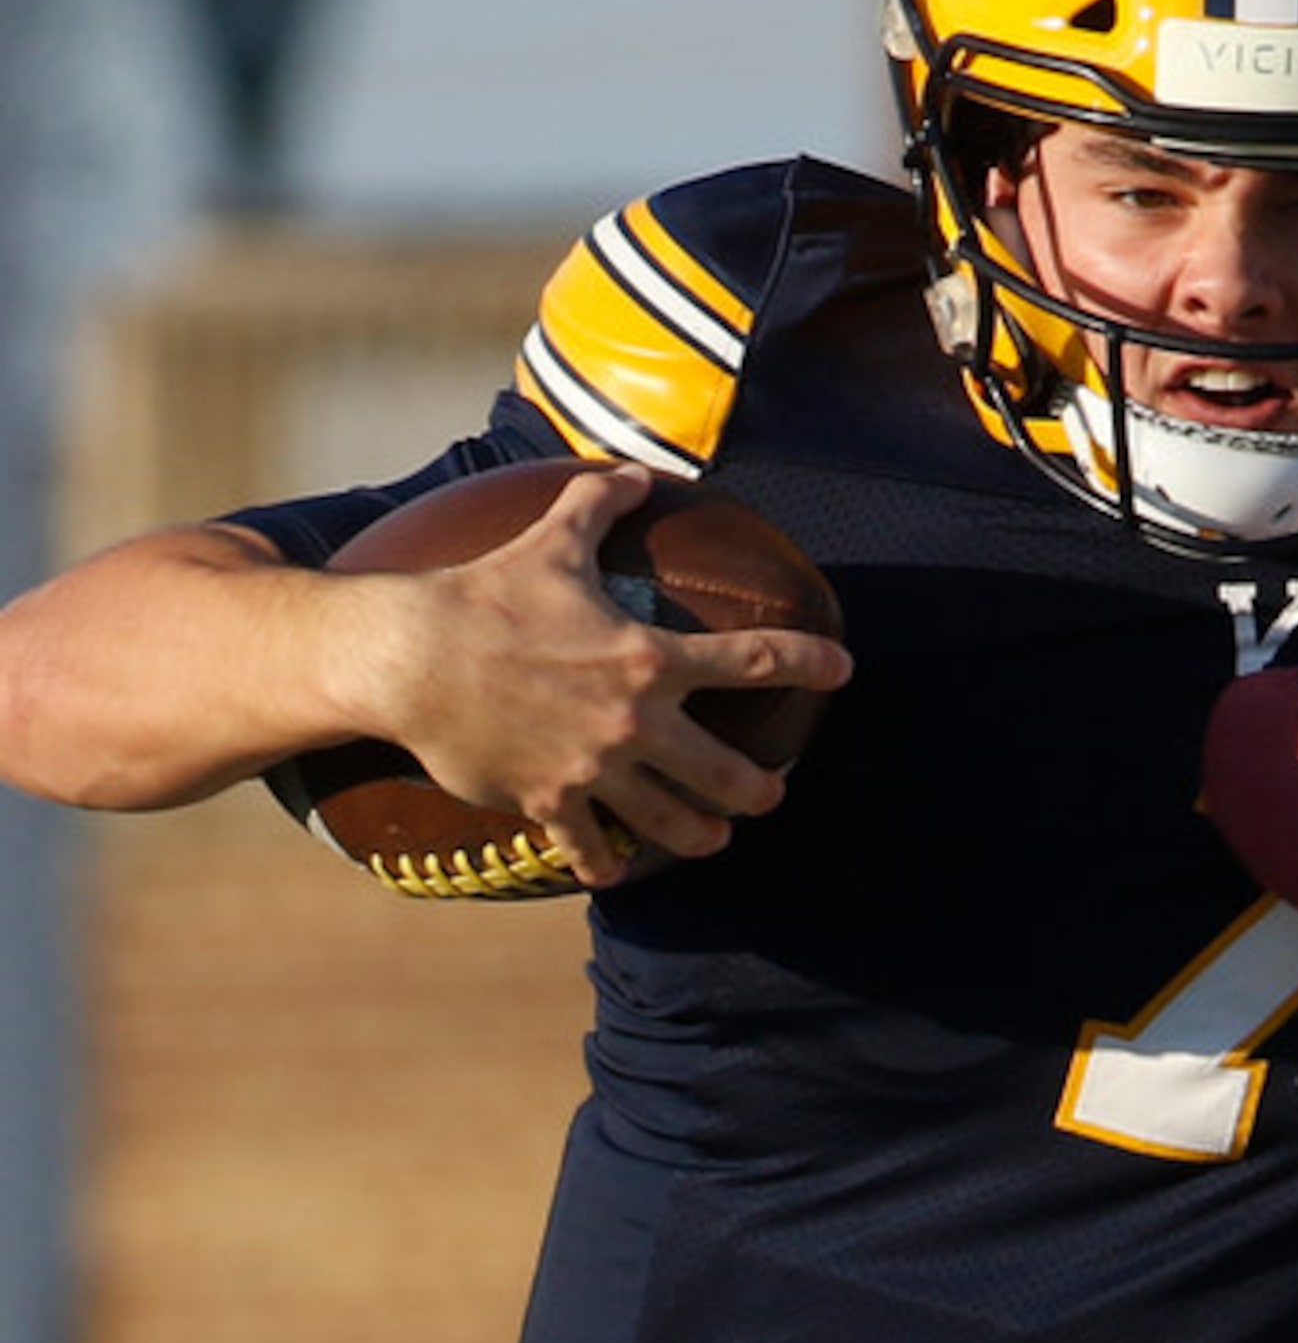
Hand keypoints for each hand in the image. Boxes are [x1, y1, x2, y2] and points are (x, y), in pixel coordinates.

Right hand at [362, 466, 852, 886]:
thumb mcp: (551, 540)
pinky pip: (589, 848)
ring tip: (714, 840)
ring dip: (699, 836)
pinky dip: (606, 863)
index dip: (810, 663)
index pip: (756, 660)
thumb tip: (632, 470)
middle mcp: (634, 719)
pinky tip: (617, 872)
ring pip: (670, 821)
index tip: (844, 671)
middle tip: (770, 793)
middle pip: (726, 771)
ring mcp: (593, 767)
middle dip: (758, 789)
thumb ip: (599, 503)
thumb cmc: (484, 595)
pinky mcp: (547, 801)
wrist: (409, 656)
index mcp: (650, 656)